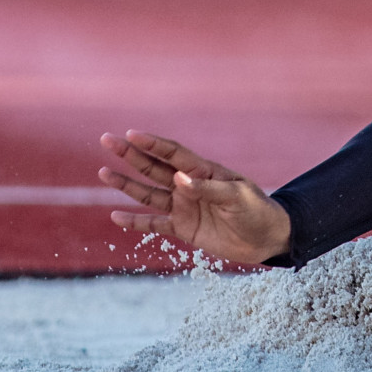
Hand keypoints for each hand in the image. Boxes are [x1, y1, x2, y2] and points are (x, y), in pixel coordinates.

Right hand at [97, 131, 290, 265]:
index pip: (174, 154)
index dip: (153, 143)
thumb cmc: (257, 211)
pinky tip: (116, 216)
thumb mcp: (237, 197)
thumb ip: (207, 189)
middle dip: (131, 155)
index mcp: (205, 172)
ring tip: (103, 172)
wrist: (268, 238)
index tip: (131, 134)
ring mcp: (185, 206)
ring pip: (149, 193)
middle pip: (154, 168)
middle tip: (107, 140)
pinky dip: (135, 221)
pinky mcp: (184, 228)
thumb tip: (178, 179)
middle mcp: (190, 186)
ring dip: (126, 184)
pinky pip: (154, 223)